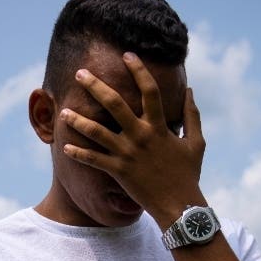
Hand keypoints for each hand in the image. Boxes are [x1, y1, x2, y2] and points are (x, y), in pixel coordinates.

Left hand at [59, 52, 205, 227]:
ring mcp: (127, 153)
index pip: (149, 90)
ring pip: (97, 132)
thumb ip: (192, 115)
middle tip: (80, 73)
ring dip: (78, 120)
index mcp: (159, 126)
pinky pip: (94, 160)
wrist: (179, 206)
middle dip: (95, 86)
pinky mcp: (118, 171)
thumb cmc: (188, 174)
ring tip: (64, 111)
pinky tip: (65, 147)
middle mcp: (141, 136)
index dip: (139, 69)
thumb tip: (190, 90)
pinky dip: (78, 154)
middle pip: (114, 103)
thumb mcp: (196, 142)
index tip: (127, 55)